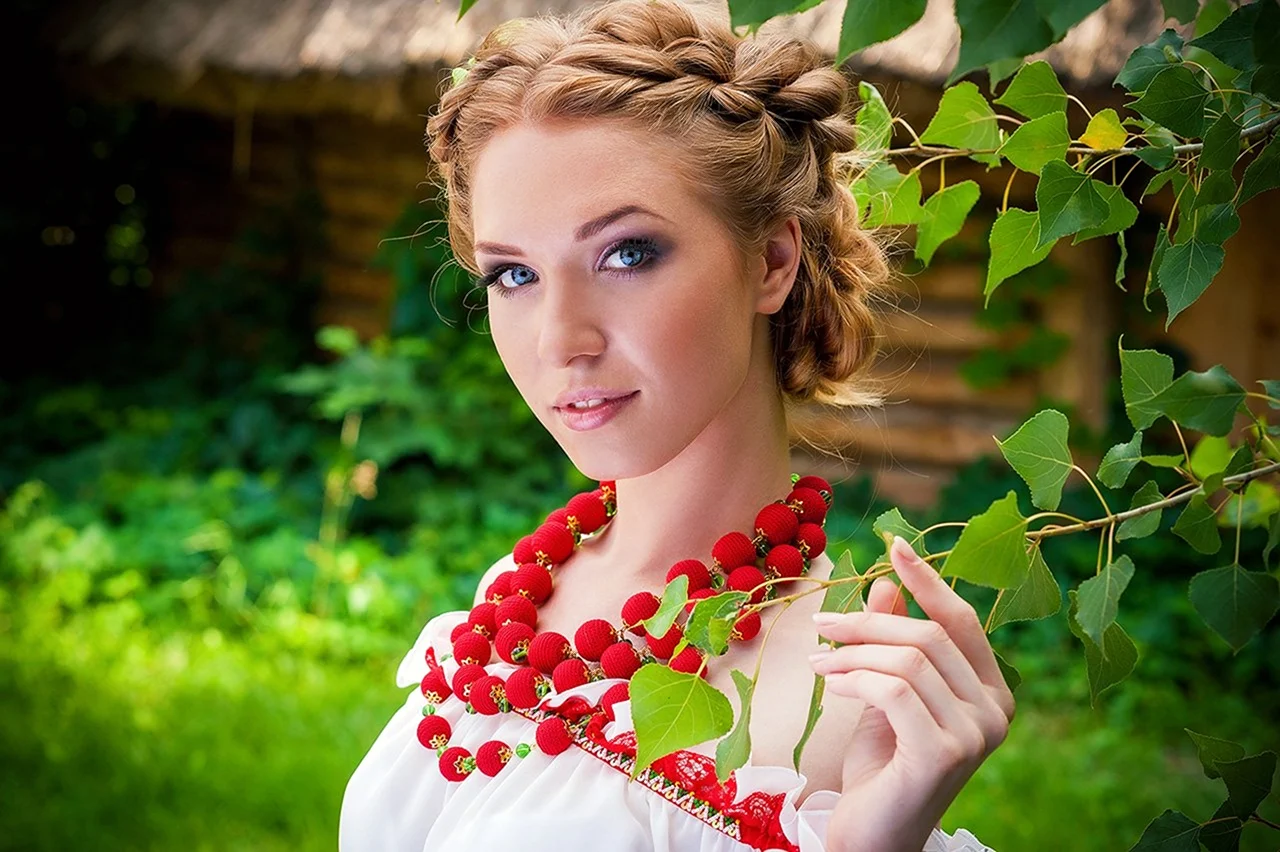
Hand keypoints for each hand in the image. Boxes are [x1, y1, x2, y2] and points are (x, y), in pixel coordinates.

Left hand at [808, 536, 1015, 851]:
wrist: (873, 835)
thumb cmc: (882, 765)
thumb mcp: (886, 691)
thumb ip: (893, 640)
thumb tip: (888, 581)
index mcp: (991, 691)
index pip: (962, 620)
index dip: (929, 579)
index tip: (894, 545)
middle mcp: (995, 712)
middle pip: (930, 634)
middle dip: (869, 620)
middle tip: (821, 622)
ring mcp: (974, 735)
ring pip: (910, 659)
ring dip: (853, 652)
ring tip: (818, 662)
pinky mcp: (941, 754)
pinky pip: (894, 690)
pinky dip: (854, 679)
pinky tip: (830, 686)